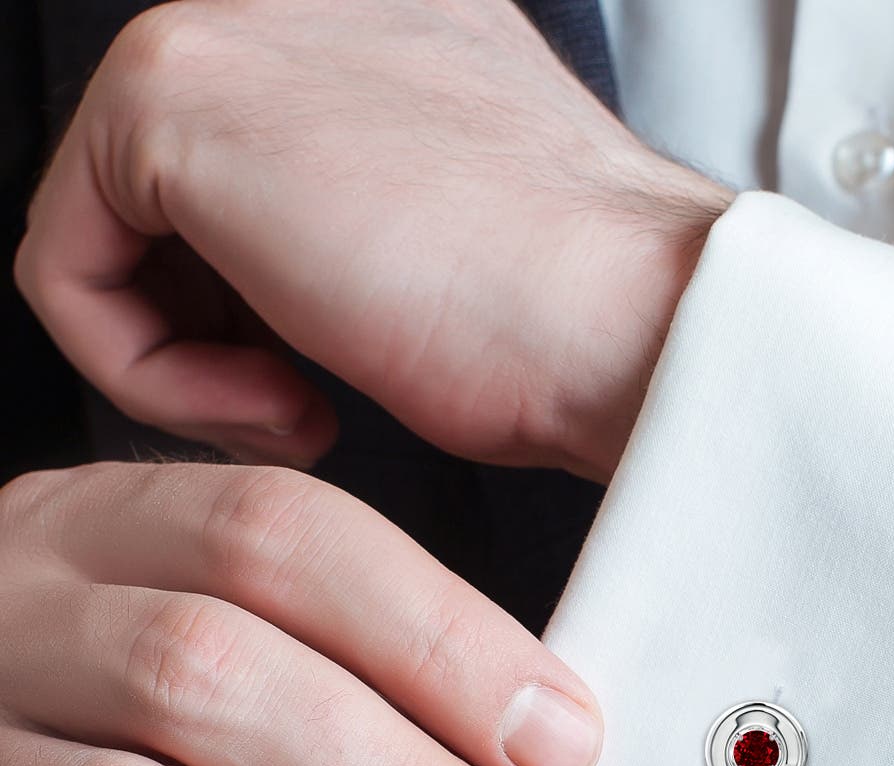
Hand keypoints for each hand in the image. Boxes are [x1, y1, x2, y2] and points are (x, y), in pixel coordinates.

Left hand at [15, 0, 730, 480]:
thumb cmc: (584, 328)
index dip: (261, 310)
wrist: (638, 326)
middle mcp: (301, 7)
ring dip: (188, 366)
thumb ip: (375, 217)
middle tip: (311, 404)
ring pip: (107, 236)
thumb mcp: (468, 247)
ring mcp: (230, 25)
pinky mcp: (171, 92)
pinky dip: (151, 380)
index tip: (330, 377)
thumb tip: (309, 275)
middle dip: (217, 334)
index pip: (250, 182)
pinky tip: (280, 402)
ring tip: (303, 408)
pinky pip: (66, 272)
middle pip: (164, 206)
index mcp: (386, 35)